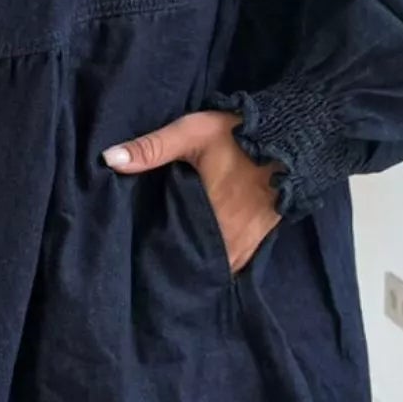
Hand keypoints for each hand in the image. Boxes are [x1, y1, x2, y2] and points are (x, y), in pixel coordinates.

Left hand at [102, 109, 282, 272]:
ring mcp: (249, 239)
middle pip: (199, 263)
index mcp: (209, 215)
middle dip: (180, 266)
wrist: (294, 135)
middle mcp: (230, 235)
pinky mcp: (263, 236)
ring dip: (202, 266)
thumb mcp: (191, 133)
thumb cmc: (238, 134)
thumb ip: (151, 148)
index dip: (160, 257)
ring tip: (179, 268)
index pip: (177, 249)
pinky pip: (239, 261)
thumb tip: (109, 160)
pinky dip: (223, 262)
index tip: (142, 259)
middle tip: (157, 268)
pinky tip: (208, 259)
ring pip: (219, 265)